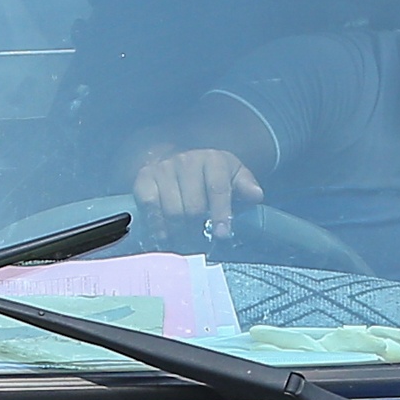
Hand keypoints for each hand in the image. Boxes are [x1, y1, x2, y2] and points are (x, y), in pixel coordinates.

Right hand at [132, 148, 263, 242]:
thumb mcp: (233, 174)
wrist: (174, 156)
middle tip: (202, 242)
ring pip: (172, 210)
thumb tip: (256, 195)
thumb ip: (245, 185)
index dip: (221, 214)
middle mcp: (186, 161)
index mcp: (213, 160)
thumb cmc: (209, 173)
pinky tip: (167, 237)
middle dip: (199, 228)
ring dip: (180, 232)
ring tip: (186, 243)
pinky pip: (150, 208)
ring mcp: (163, 170)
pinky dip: (159, 227)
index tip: (222, 234)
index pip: (217, 189)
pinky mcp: (144, 179)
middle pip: (193, 206)